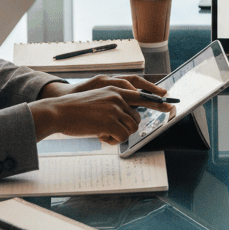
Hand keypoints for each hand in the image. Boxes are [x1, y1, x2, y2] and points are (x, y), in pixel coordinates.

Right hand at [32, 75, 172, 144]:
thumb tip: (128, 117)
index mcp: (116, 89)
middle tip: (108, 131)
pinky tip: (99, 136)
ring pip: (130, 129)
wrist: (59, 112)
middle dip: (126, 128)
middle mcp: (118, 97)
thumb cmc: (76, 110)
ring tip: (100, 132)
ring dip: (117, 135)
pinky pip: (122, 137)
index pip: (142, 95)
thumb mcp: (99, 99)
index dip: (157, 101)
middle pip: (137, 118)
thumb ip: (114, 103)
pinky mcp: (110, 121)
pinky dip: (112, 141)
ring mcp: (115, 108)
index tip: (169, 105)